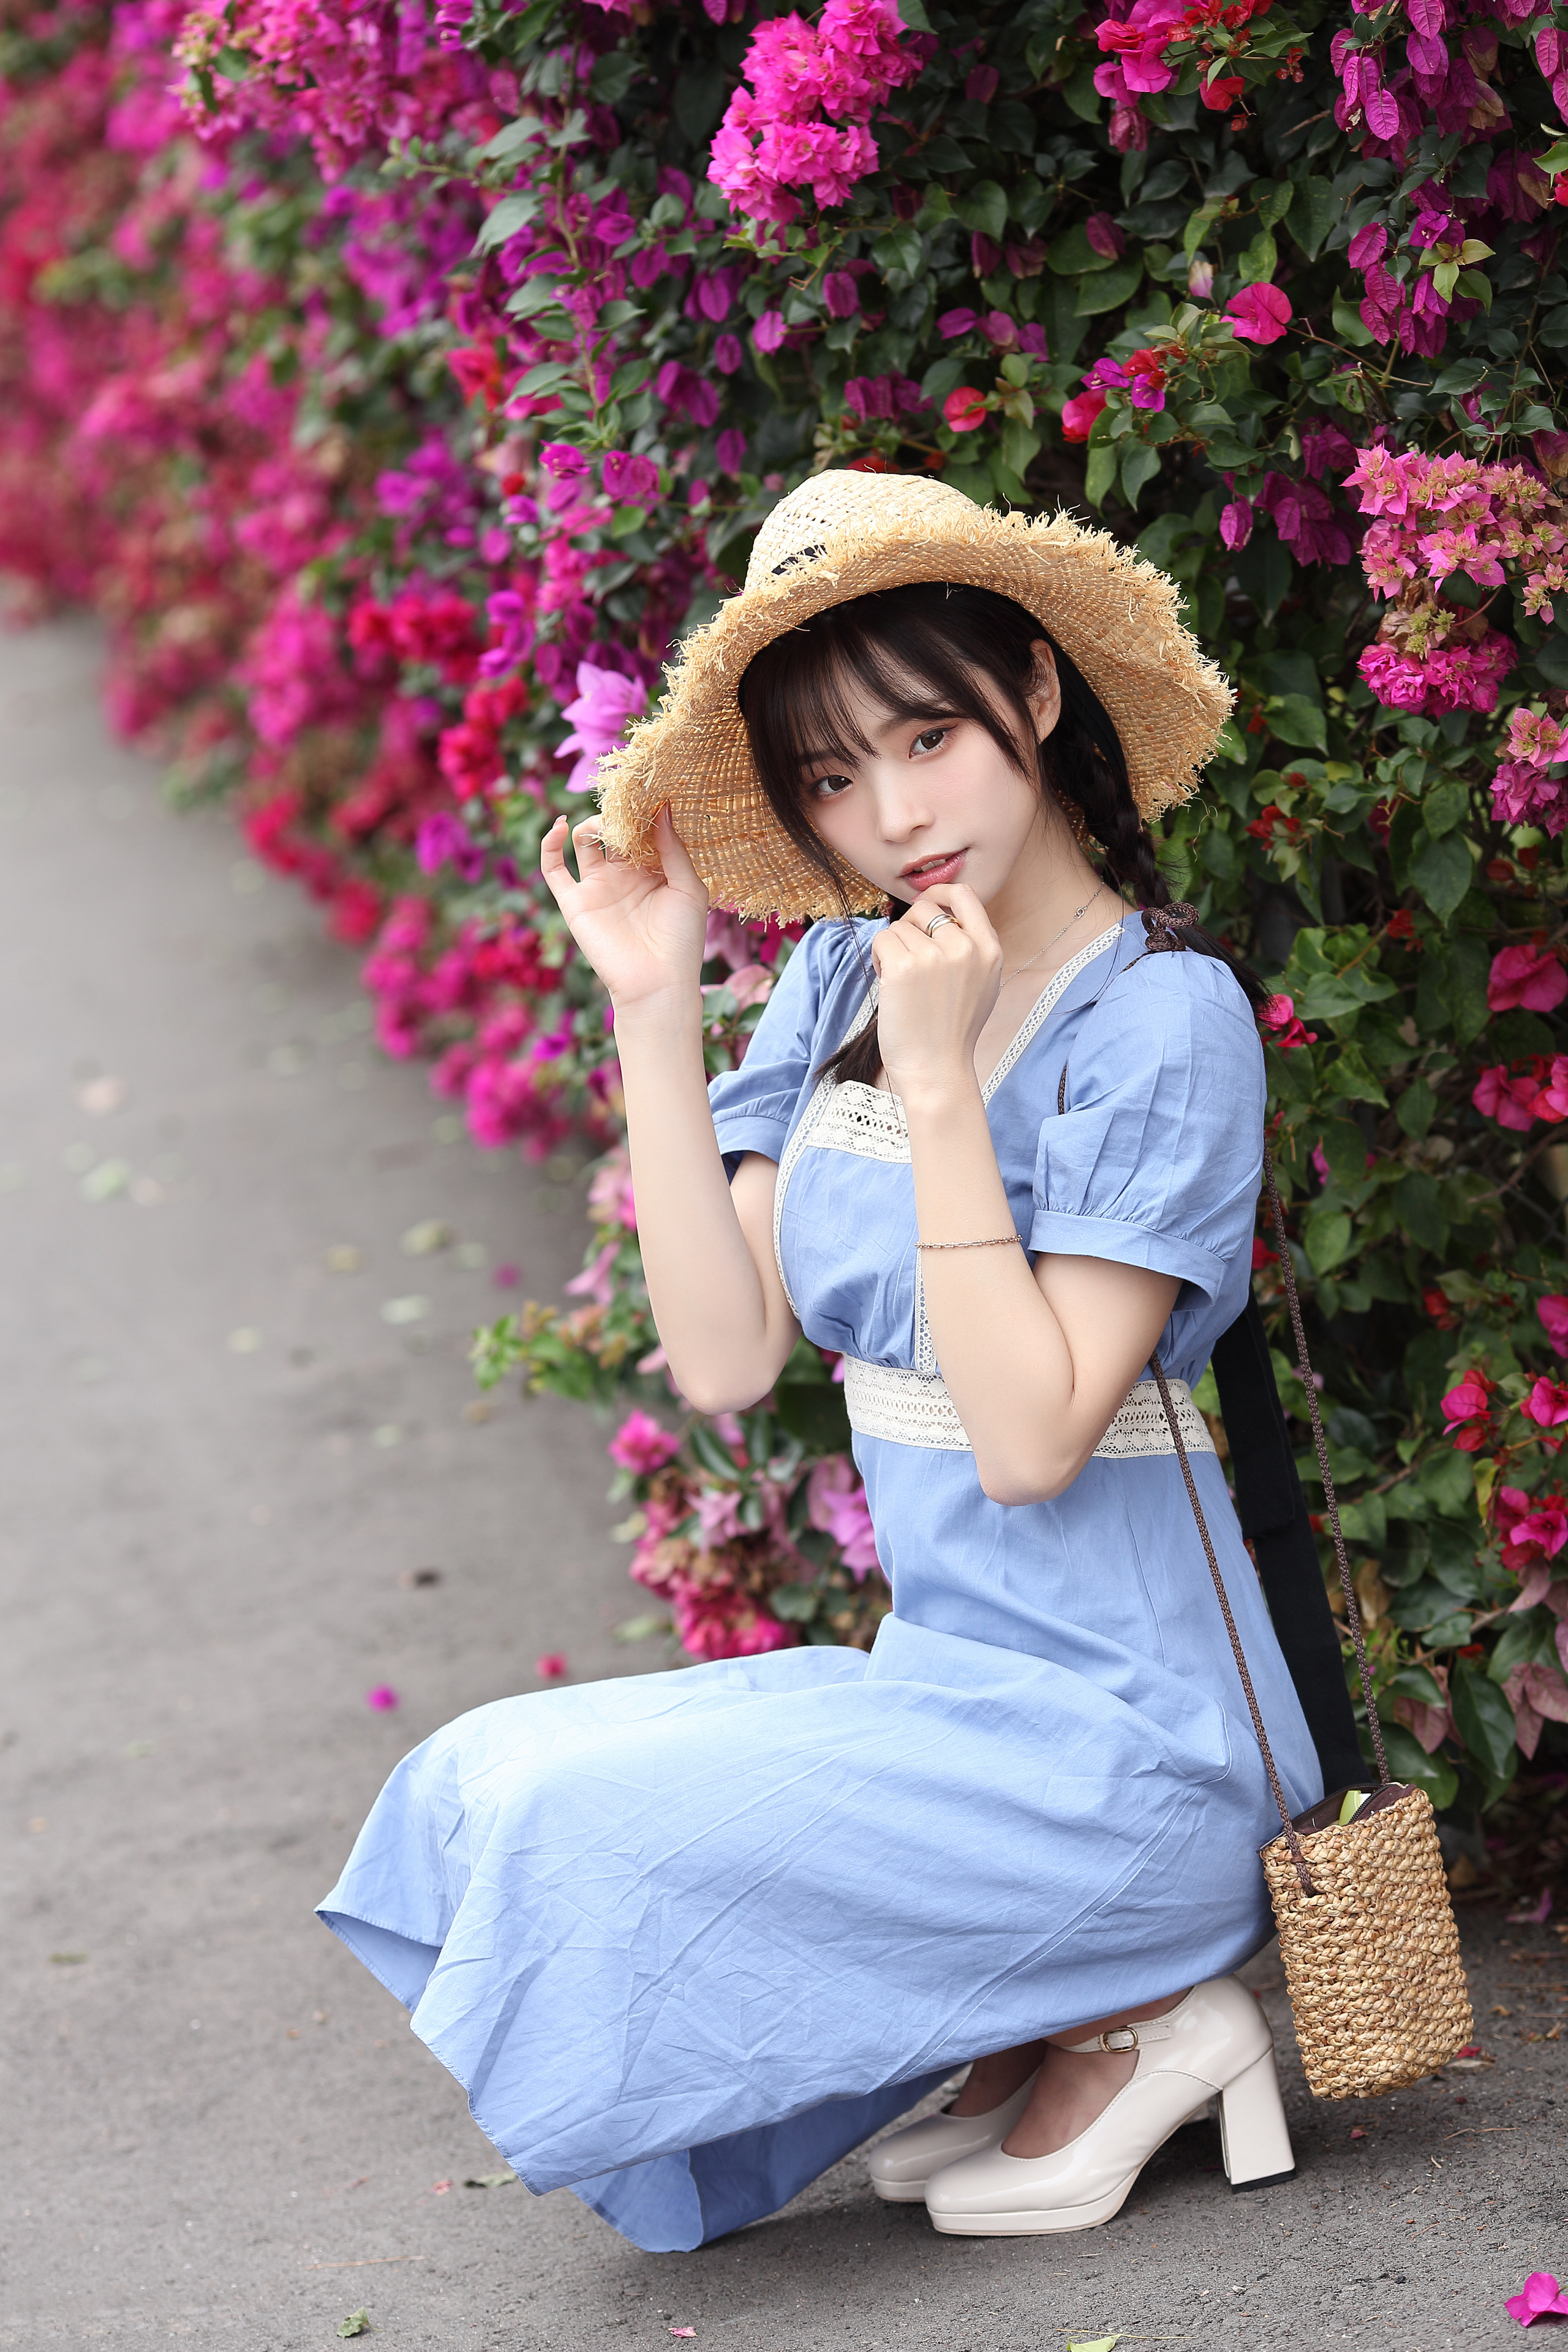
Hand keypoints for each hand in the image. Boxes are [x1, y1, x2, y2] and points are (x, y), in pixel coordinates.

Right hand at [540, 805, 709, 1012]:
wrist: (657, 982)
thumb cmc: (681, 940)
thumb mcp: (688, 888)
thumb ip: (673, 848)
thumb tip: (660, 807)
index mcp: (653, 870)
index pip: (642, 830)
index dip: (642, 811)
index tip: (648, 791)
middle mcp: (623, 875)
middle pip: (612, 831)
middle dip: (616, 815)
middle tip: (626, 807)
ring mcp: (597, 887)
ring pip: (583, 841)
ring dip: (590, 824)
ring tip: (604, 825)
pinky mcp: (574, 902)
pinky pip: (553, 868)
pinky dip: (549, 844)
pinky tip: (558, 826)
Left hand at [871, 884, 1001, 1099]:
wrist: (937, 1069)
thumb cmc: (951, 1032)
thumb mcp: (981, 984)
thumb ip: (970, 948)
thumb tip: (941, 915)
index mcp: (989, 949)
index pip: (965, 895)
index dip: (941, 892)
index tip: (927, 900)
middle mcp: (965, 947)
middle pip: (925, 908)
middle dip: (910, 929)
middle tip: (908, 962)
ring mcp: (934, 955)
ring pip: (899, 927)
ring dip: (892, 950)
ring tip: (902, 984)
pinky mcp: (904, 965)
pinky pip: (882, 940)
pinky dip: (879, 959)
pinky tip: (889, 984)